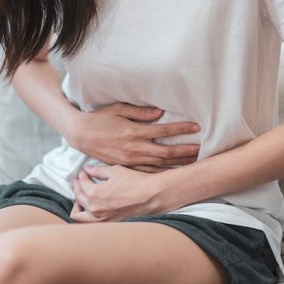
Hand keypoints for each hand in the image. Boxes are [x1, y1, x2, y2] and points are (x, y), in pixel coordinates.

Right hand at [64, 102, 201, 172]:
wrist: (80, 135)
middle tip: (202, 149)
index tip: (196, 127)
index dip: (181, 129)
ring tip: (194, 162)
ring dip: (177, 163)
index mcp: (134, 131)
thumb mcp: (118, 109)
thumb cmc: (99, 118)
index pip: (163, 130)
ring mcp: (130, 160)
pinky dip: (162, 173)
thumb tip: (160, 113)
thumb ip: (140, 112)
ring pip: (159, 164)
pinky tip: (174, 173)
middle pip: (166, 151)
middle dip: (185, 150)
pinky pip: (147, 172)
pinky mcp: (125, 166)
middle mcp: (134, 148)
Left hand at [70, 164, 162, 222]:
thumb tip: (87, 169)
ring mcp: (101, 218)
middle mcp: (95, 208)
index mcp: (95, 193)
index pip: (82, 183)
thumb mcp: (115, 171)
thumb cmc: (135, 181)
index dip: (81, 175)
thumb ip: (97, 171)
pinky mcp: (108, 222)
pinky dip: (85, 216)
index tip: (84, 171)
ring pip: (78, 215)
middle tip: (79, 180)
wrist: (151, 195)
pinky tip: (90, 207)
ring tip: (80, 197)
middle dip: (77, 187)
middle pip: (78, 197)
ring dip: (77, 205)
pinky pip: (89, 222)